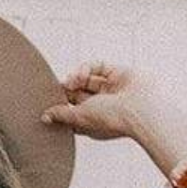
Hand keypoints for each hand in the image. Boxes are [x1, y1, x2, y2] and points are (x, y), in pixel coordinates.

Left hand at [39, 61, 160, 143]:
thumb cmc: (114, 119)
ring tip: (73, 81)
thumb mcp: (80, 118)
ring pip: (86, 79)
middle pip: (77, 93)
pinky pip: (97, 67)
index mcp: (93, 121)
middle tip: (60, 87)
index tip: (50, 102)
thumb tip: (45, 117)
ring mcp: (111, 90)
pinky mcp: (117, 74)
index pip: (72, 110)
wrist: (142, 109)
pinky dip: (86, 68)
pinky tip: (82, 74)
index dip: (61, 104)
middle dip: (67, 88)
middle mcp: (102, 106)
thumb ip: (61, 115)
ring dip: (76, 77)